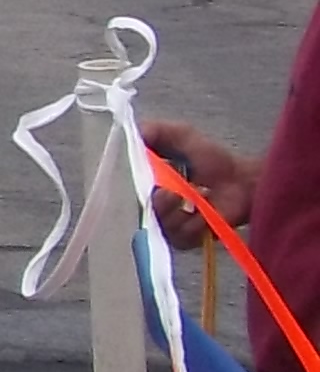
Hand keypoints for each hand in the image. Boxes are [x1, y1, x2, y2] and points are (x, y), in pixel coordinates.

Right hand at [144, 120, 256, 247]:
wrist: (244, 183)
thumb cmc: (215, 161)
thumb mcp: (184, 136)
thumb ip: (159, 131)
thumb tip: (134, 131)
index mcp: (147, 182)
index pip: (127, 187)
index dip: (132, 183)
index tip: (146, 176)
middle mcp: (152, 205)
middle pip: (140, 209)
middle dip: (158, 200)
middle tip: (173, 191)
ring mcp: (167, 225)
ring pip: (159, 223)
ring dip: (177, 211)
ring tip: (197, 198)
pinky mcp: (184, 240)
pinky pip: (179, 235)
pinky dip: (194, 224)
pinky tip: (206, 213)